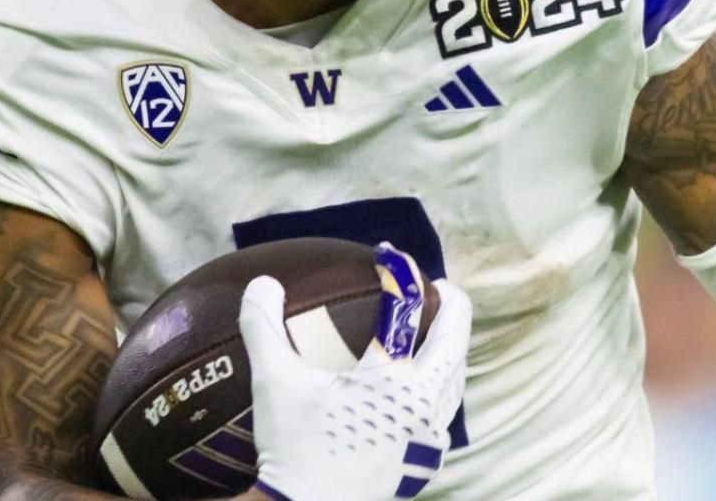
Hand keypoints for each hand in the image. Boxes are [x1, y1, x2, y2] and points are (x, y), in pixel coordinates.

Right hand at [239, 244, 471, 500]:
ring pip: (455, 380)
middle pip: (454, 342)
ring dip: (450, 348)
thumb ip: (264, 326)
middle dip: (451, 307)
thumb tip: (260, 283)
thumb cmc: (292, 448)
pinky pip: (444, 412)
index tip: (391, 255)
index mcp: (393, 382)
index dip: (402, 275)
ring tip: (436, 331)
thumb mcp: (274, 382)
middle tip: (436, 288)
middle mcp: (422, 407)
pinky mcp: (423, 461)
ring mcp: (428, 437)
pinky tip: (423, 386)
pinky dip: (441, 386)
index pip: (408, 312)